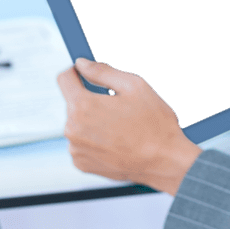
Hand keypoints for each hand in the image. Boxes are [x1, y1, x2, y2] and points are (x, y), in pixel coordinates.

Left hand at [57, 58, 201, 195]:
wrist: (165, 161)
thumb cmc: (154, 123)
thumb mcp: (135, 86)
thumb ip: (103, 72)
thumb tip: (82, 64)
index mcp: (83, 106)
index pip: (64, 79)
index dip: (76, 72)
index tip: (84, 74)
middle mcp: (72, 129)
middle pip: (73, 103)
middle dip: (91, 101)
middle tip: (119, 108)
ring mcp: (75, 149)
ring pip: (77, 124)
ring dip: (92, 122)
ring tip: (120, 128)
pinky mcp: (81, 164)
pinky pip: (81, 144)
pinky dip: (94, 141)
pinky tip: (115, 142)